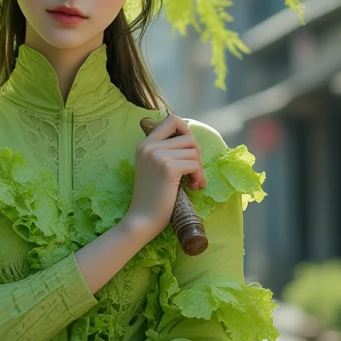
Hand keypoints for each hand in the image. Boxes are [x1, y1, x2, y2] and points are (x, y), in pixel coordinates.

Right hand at [124, 113, 205, 240]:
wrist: (142, 219)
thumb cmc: (151, 198)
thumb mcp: (152, 168)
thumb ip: (164, 152)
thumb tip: (191, 141)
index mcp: (144, 144)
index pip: (171, 120)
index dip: (186, 131)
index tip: (189, 150)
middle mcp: (149, 146)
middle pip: (188, 137)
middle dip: (197, 155)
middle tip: (194, 173)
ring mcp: (157, 156)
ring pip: (193, 152)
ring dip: (199, 169)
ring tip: (193, 183)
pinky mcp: (168, 168)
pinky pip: (194, 165)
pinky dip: (199, 176)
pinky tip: (193, 187)